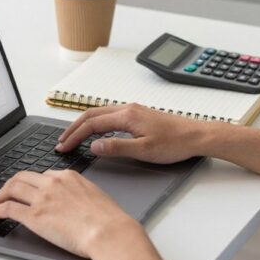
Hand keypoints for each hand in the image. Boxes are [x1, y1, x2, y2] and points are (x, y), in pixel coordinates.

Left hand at [0, 169, 140, 257]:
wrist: (108, 231)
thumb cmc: (109, 219)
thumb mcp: (95, 195)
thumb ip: (80, 193)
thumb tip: (75, 200)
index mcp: (68, 176)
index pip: (43, 175)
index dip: (33, 183)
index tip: (29, 189)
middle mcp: (52, 183)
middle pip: (23, 177)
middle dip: (11, 184)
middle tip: (6, 192)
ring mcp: (42, 199)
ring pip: (12, 189)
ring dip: (0, 195)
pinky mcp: (34, 216)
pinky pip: (8, 208)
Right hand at [55, 103, 209, 163]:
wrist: (197, 135)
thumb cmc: (175, 143)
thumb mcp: (144, 151)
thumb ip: (116, 147)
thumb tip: (93, 146)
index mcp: (126, 116)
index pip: (91, 124)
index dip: (74, 136)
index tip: (63, 147)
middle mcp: (127, 109)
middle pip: (91, 114)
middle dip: (73, 128)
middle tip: (61, 141)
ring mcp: (133, 110)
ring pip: (99, 113)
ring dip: (83, 124)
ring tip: (73, 136)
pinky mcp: (138, 114)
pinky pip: (109, 114)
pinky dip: (95, 122)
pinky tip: (95, 131)